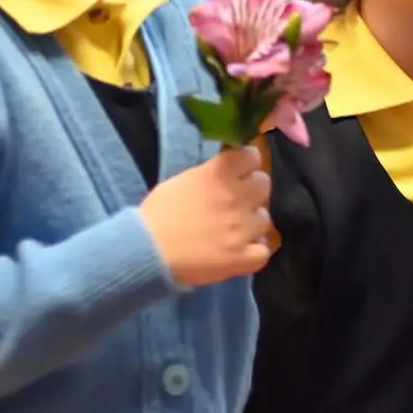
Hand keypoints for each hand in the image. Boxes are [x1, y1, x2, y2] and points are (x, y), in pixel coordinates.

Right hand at [140, 146, 272, 286]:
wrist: (148, 251)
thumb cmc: (157, 214)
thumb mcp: (183, 181)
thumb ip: (209, 175)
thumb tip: (225, 174)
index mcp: (219, 174)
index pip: (252, 156)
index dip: (247, 163)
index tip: (241, 170)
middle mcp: (237, 197)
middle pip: (263, 184)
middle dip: (252, 191)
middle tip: (238, 201)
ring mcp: (244, 228)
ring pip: (264, 218)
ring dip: (252, 222)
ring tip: (235, 230)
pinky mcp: (243, 257)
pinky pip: (264, 251)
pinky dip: (255, 251)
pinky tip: (242, 251)